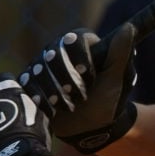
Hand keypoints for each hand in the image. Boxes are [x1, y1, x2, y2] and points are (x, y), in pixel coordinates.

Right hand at [19, 24, 137, 152]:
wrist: (91, 127)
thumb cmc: (108, 99)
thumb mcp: (117, 78)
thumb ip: (121, 53)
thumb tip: (128, 27)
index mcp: (82, 43)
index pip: (75, 40)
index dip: (79, 57)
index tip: (87, 74)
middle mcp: (59, 49)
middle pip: (53, 54)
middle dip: (66, 77)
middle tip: (78, 95)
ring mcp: (42, 65)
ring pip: (38, 70)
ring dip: (54, 90)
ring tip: (66, 104)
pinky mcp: (31, 82)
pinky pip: (27, 84)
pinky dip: (39, 97)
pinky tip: (50, 108)